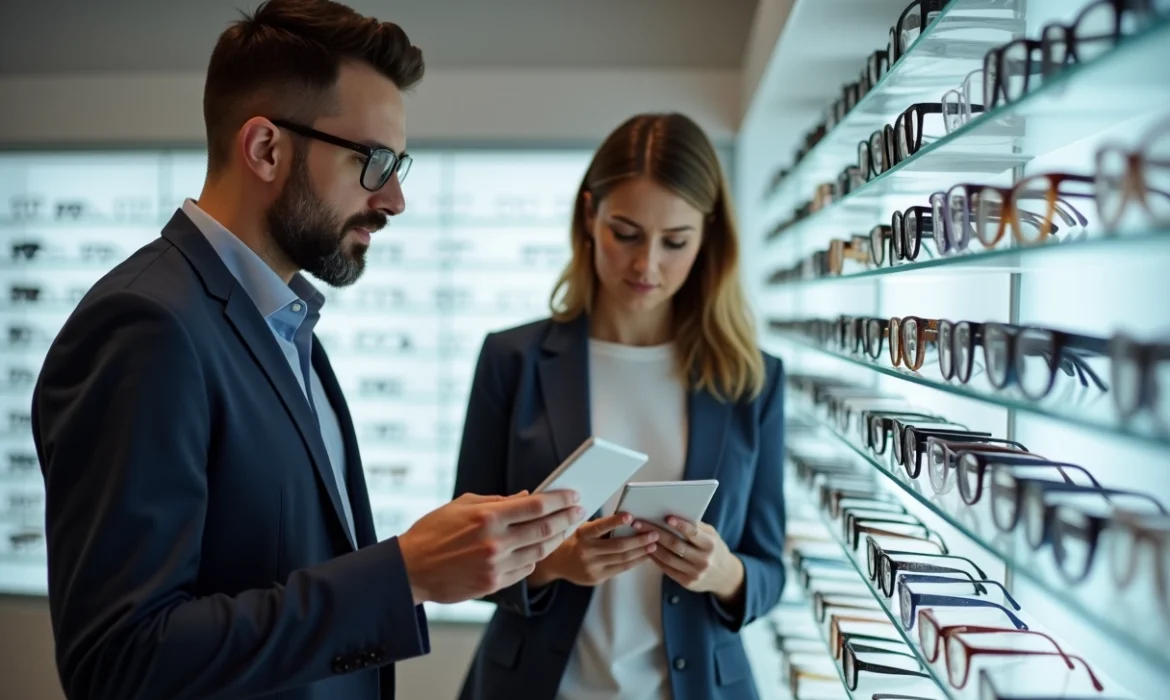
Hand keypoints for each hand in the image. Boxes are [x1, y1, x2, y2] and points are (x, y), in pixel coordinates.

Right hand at [398, 490, 584, 604]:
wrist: (411, 569)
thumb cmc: (433, 532)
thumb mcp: (462, 506)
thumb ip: (497, 501)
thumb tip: (527, 497)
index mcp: (488, 516)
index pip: (536, 506)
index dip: (559, 499)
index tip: (573, 495)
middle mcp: (495, 541)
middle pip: (544, 529)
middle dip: (566, 518)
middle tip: (579, 511)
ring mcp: (495, 565)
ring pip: (539, 551)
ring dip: (556, 539)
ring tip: (565, 529)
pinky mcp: (493, 584)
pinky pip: (525, 569)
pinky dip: (535, 557)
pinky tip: (539, 549)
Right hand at [529, 512, 658, 587]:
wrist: (557, 563)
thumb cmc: (575, 541)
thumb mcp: (582, 530)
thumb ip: (600, 527)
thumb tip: (628, 520)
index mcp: (582, 534)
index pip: (600, 527)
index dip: (615, 522)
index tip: (630, 516)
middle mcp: (586, 551)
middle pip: (618, 546)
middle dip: (638, 539)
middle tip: (653, 533)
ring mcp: (592, 567)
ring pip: (622, 559)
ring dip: (640, 552)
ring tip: (653, 544)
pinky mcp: (597, 578)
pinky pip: (620, 569)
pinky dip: (634, 561)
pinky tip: (644, 556)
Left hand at [636, 517, 743, 602]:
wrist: (724, 576)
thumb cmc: (714, 549)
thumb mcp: (711, 536)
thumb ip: (696, 527)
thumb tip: (672, 513)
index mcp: (711, 545)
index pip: (693, 533)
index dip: (680, 525)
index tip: (666, 517)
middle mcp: (704, 560)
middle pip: (676, 545)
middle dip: (656, 533)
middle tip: (639, 523)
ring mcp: (695, 573)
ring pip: (668, 558)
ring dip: (652, 546)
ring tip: (639, 535)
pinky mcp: (687, 582)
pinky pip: (667, 569)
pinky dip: (656, 558)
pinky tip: (647, 549)